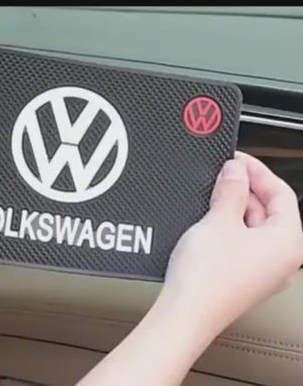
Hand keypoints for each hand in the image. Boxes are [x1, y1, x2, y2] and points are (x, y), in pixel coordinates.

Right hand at [162, 151, 302, 334]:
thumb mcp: (219, 221)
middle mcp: (281, 259)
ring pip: (255, 225)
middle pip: (271, 210)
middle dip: (245, 188)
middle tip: (221, 173)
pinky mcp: (244, 275)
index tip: (236, 160)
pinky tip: (209, 218)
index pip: (282, 194)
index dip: (258, 171)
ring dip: (235, 205)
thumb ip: (230, 190)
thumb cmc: (207, 278)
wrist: (186, 314)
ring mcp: (264, 269)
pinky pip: (243, 241)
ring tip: (212, 193)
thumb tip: (236, 171)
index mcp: (287, 244)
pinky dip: (229, 224)